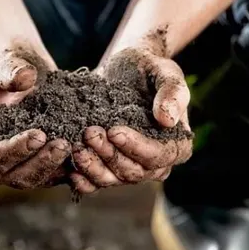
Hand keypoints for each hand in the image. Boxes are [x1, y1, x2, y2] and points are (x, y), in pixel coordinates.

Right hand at [0, 45, 71, 189]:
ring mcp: (20, 170)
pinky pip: (57, 176)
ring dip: (58, 167)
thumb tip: (25, 78)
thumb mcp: (9, 66)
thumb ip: (12, 72)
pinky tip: (88, 152)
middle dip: (41, 162)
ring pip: (38, 180)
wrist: (32, 77)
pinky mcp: (44, 169)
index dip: (14, 150)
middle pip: (16, 176)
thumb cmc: (12, 71)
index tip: (38, 135)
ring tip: (77, 146)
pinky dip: (72, 168)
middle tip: (63, 144)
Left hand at [70, 45, 192, 193]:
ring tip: (77, 147)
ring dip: (93, 167)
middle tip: (89, 133)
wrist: (124, 67)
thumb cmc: (149, 68)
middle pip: (133, 172)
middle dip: (109, 154)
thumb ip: (173, 93)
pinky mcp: (108, 165)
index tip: (114, 130)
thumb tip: (167, 120)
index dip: (136, 147)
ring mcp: (131, 166)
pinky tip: (71, 170)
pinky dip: (84, 180)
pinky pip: (96, 182)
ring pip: (113, 179)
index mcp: (177, 145)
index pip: (158, 156)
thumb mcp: (166, 72)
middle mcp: (156, 163)